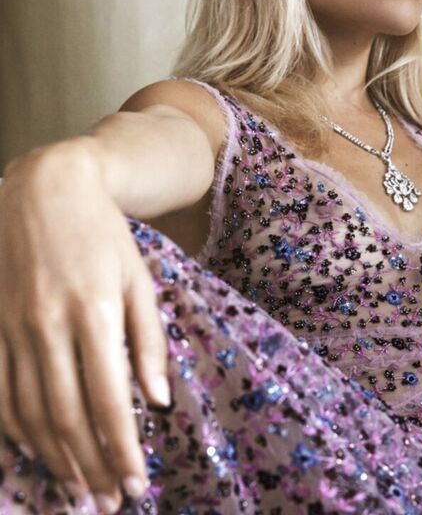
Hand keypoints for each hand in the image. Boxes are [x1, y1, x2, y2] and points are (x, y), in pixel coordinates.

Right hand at [0, 142, 170, 511]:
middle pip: (66, 416)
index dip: (121, 449)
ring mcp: (11, 324)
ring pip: (28, 411)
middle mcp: (48, 323)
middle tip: (108, 498)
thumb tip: (157, 400)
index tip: (135, 482)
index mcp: (94, 311)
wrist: (46, 188)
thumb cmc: (103, 234)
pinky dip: (11, 429)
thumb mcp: (138, 278)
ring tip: (77, 487)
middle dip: (89, 466)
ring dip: (53, 458)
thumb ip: (148, 339)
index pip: (107, 400)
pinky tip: (30, 451)